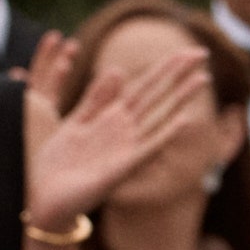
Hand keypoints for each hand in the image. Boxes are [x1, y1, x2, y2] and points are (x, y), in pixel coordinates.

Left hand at [26, 33, 209, 237]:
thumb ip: (95, 99)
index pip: (144, 86)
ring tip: (203, 78)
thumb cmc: (58, 164)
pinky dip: (166, 135)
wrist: (46, 198)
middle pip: (156, 95)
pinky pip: (147, 149)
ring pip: (158, 116)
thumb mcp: (74, 123)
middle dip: (178, 73)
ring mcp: (126, 149)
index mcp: (112, 118)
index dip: (164, 68)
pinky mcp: (121, 169)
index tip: (185, 50)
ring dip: (181, 98)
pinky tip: (184, 121)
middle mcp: (125, 132)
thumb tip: (117, 69)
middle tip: (203, 52)